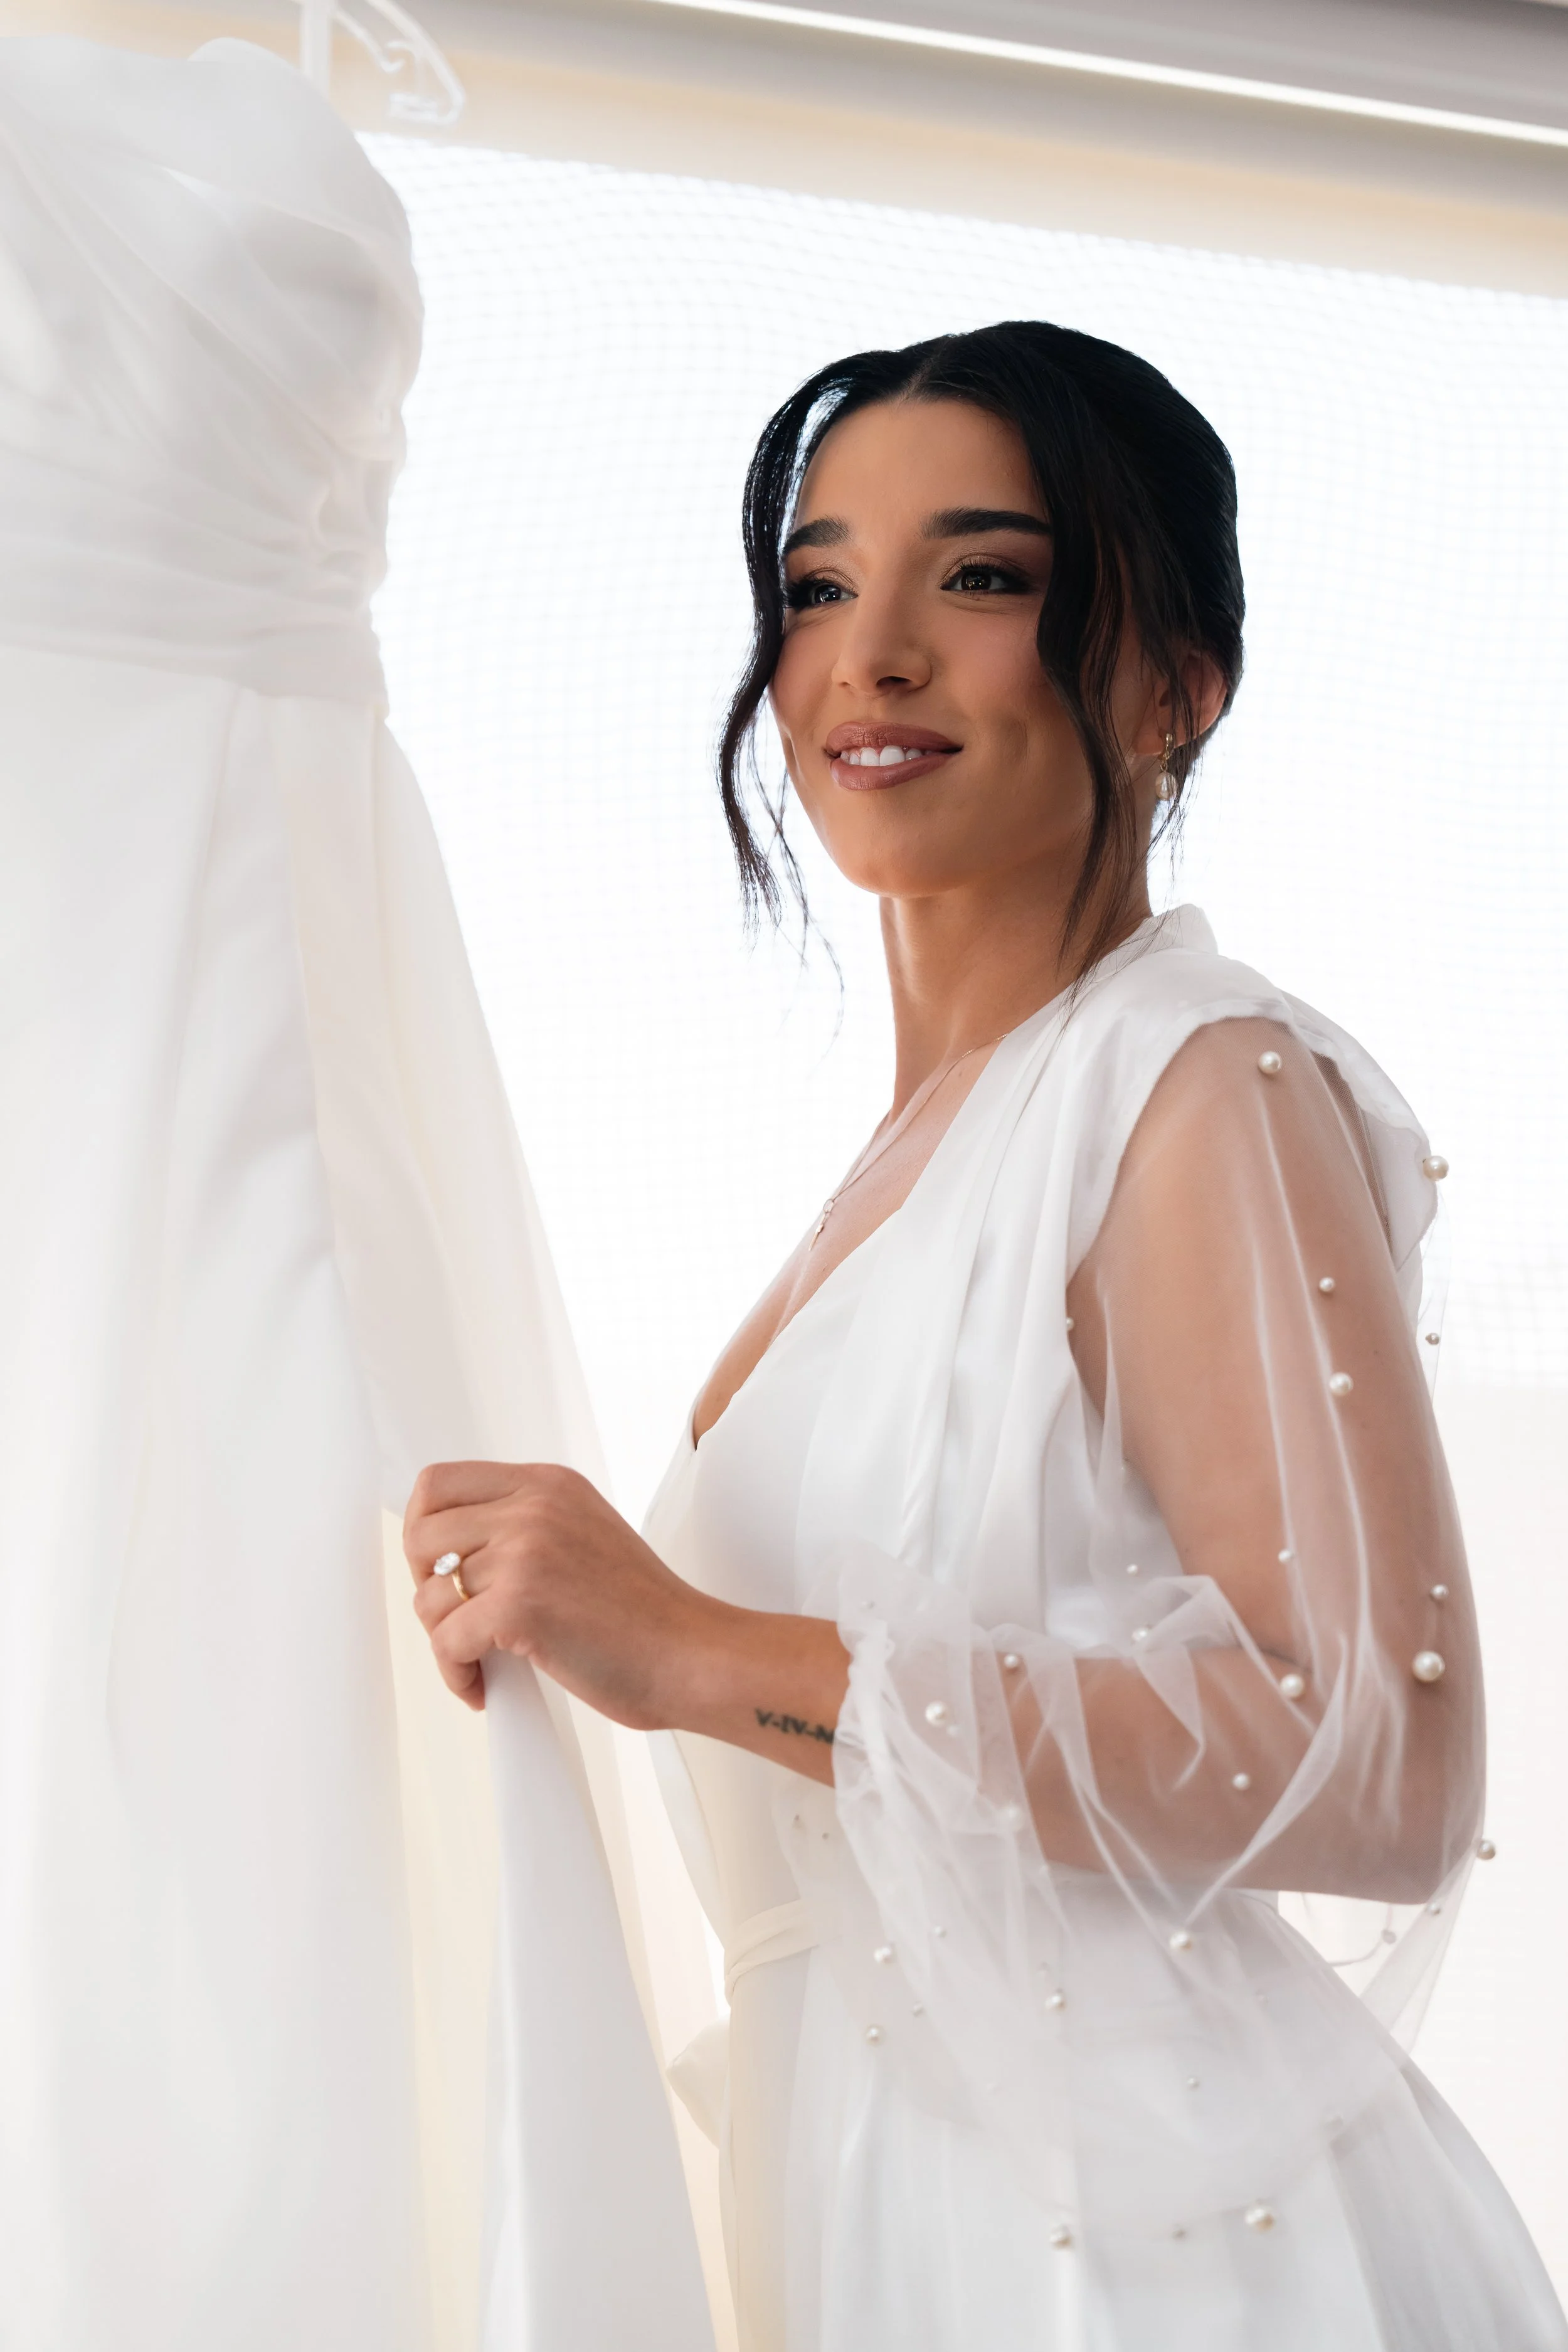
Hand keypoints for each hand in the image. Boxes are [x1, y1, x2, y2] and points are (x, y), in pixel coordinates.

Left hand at [405, 1460, 714, 1724]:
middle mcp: (533, 1506)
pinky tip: (484, 1688)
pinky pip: (446, 1642)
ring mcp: (525, 1552)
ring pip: (429, 1596)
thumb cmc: (644, 1614)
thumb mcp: (583, 1534)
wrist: (692, 1655)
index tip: (443, 1572)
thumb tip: (452, 1556)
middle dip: (427, 1587)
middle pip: (420, 1535)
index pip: (439, 1482)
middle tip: (458, 1619)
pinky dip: (455, 1674)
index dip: (425, 1532)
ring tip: (480, 1662)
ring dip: (445, 1640)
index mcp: (547, 1483)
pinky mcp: (519, 1604)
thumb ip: (526, 1526)